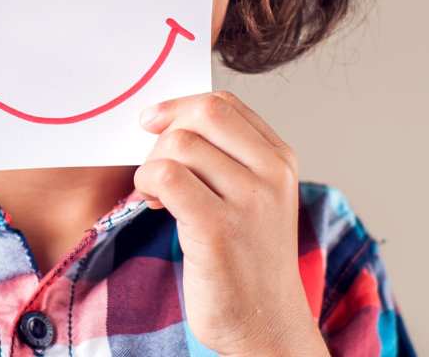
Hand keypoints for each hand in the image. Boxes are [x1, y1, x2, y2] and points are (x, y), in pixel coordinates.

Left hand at [133, 91, 328, 356]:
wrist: (265, 324)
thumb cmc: (248, 261)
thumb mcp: (255, 199)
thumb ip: (227, 158)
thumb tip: (169, 121)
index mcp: (281, 161)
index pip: (224, 104)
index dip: (180, 108)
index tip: (155, 126)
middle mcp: (271, 175)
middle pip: (202, 114)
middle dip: (165, 133)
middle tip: (155, 167)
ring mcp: (249, 202)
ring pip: (180, 144)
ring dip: (152, 165)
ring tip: (156, 195)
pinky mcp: (217, 230)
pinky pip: (167, 177)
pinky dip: (146, 183)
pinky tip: (153, 204)